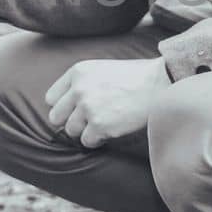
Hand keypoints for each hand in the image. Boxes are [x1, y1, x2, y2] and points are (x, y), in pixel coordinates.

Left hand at [44, 58, 169, 148]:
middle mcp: (78, 89)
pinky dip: (98, 140)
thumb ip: (81, 83)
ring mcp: (88, 108)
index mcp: (77, 72)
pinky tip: (112, 129)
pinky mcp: (100, 125)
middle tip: (90, 120)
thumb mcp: (101, 69)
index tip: (77, 109)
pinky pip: (87, 142)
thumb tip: (66, 105)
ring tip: (105, 123)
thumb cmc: (135, 77)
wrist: (160, 83)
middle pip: (56, 117)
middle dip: (72, 121)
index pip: (51, 98)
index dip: (64, 106)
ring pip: (71, 131)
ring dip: (86, 131)